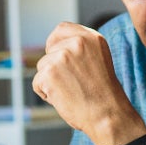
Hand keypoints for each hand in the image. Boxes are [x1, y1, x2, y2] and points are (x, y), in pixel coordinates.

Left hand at [32, 22, 145, 144]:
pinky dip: (46, 94)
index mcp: (92, 38)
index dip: (55, 43)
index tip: (58, 55)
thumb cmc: (104, 95)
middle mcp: (77, 42)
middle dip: (54, 67)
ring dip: (51, 82)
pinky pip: (37, 83)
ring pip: (42, 67)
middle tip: (73, 83)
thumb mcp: (98, 61)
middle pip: (49, 51)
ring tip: (71, 92)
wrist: (108, 115)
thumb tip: (56, 48)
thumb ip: (80, 50)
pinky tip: (64, 99)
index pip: (61, 29)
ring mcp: (62, 56)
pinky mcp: (49, 72)